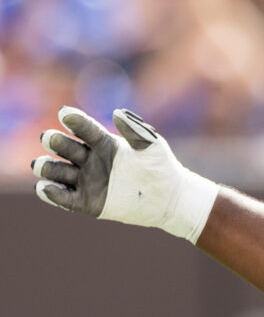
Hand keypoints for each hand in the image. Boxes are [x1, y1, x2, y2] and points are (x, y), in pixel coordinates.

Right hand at [32, 106, 218, 242]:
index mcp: (103, 142)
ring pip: (57, 171)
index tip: (65, 114)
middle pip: (64, 147)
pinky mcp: (86, 202)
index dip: (74, 121)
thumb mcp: (153, 147)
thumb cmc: (161, 168)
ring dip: (46, 167)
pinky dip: (52, 193)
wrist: (169, 199)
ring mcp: (85, 181)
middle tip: (50, 138)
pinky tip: (46, 188)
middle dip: (55, 141)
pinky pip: (64, 198)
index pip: (84, 128)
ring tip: (41, 164)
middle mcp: (89, 159)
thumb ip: (136, 131)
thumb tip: (118, 113)